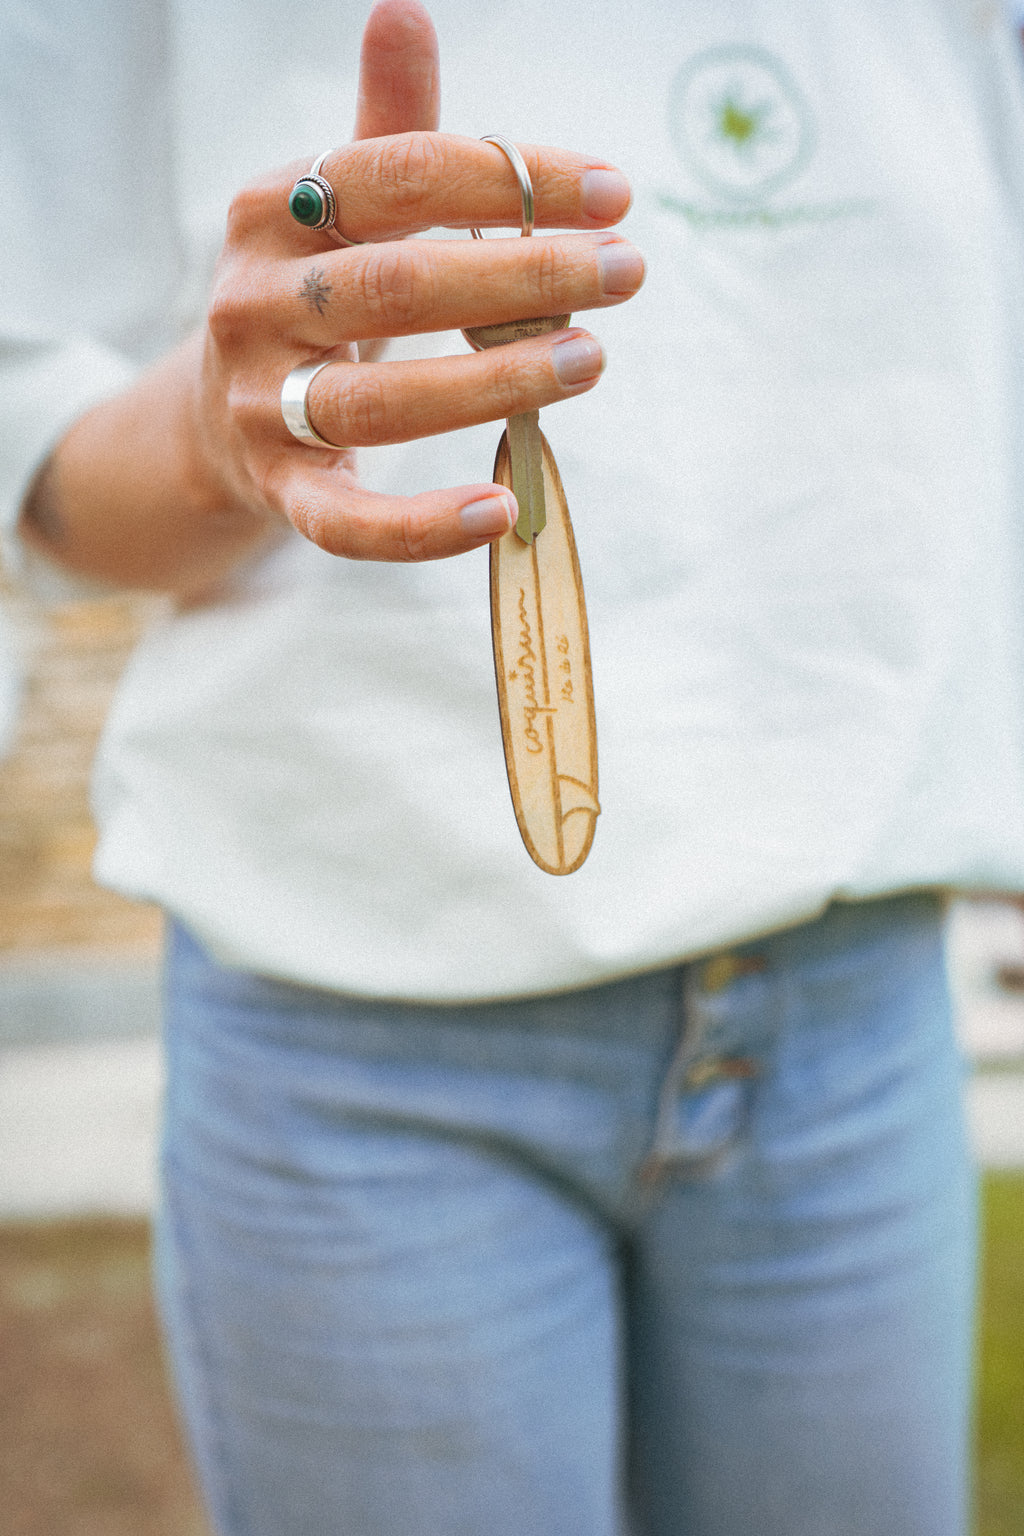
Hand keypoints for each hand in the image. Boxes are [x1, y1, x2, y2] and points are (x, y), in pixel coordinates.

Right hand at [194, 0, 643, 562]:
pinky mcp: (282, 494)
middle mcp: (255, 305)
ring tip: (592, 359)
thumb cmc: (313, 293)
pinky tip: (501, 510)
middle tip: (626, 273)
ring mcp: (263, 406)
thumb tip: (404, 8)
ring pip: (379, 401)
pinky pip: (347, 522)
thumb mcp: (337, 207)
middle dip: (524, 274)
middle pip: (396, 284)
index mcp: (272, 210)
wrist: (219, 416)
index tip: (614, 195)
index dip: (508, 179)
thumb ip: (385, 129)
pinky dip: (422, 526)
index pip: (398, 175)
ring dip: (495, 382)